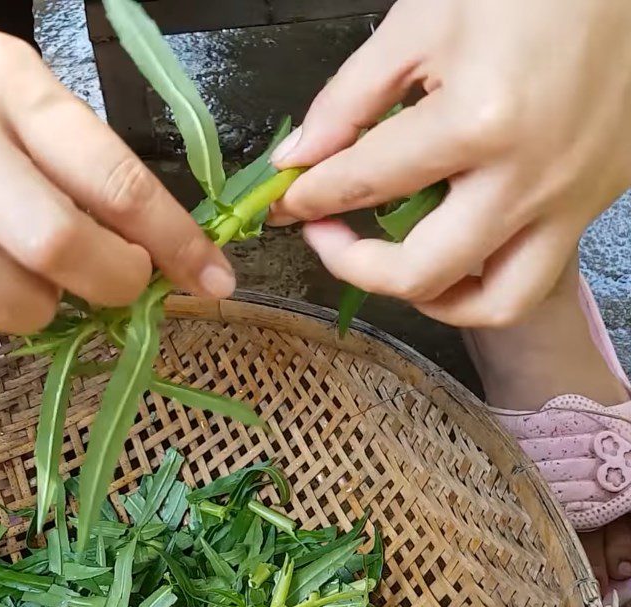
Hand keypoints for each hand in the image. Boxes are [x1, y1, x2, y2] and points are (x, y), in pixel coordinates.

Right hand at [0, 27, 233, 362]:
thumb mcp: (29, 119)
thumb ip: (89, 179)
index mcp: (8, 85)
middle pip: (46, 233)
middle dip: (104, 282)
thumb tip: (163, 260)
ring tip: (36, 304)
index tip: (213, 281)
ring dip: (21, 311)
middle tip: (116, 292)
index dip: (173, 241)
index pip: (113, 177)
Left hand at [271, 0, 630, 326]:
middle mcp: (527, 180)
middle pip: (422, 273)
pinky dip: (479, 279)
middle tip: (326, 237)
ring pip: (493, 303)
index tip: (287, 202)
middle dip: (352, 265)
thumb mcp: (420, 23)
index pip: (366, 184)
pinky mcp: (595, 204)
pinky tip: (452, 245)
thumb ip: (348, 102)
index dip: (310, 198)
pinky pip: (530, 274)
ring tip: (393, 267)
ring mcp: (570, 201)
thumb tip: (297, 160)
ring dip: (429, 299)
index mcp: (479, 122)